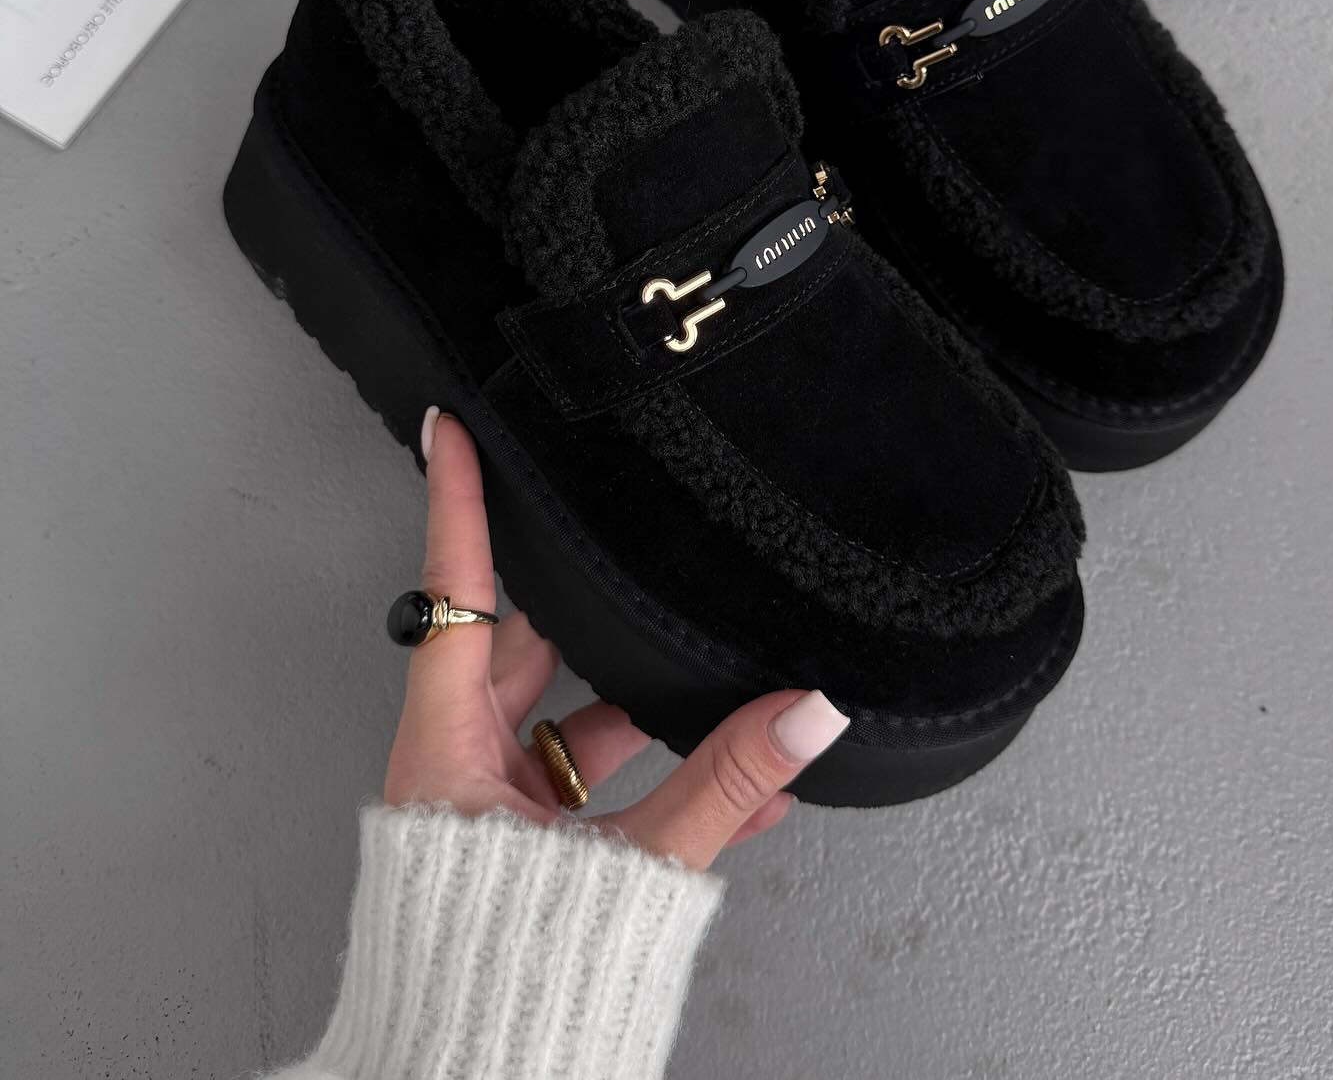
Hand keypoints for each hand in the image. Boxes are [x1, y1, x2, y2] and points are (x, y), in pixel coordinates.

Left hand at [383, 411, 849, 869]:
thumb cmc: (500, 983)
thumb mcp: (631, 869)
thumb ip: (725, 789)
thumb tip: (804, 717)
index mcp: (448, 749)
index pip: (455, 592)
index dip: (459, 503)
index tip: (452, 429)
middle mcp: (459, 763)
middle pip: (525, 641)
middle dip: (585, 595)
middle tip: (617, 535)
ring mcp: (489, 801)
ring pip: (570, 709)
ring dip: (643, 700)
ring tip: (713, 677)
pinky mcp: (523, 838)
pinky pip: (593, 778)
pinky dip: (654, 772)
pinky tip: (730, 781)